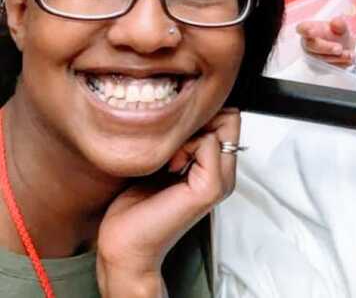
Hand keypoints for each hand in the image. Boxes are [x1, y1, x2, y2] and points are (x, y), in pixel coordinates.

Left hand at [96, 109, 240, 296]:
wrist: (125, 245)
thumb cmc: (135, 208)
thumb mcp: (163, 161)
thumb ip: (183, 140)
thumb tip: (189, 111)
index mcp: (216, 167)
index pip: (229, 117)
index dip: (203, 117)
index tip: (177, 138)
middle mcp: (225, 173)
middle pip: (230, 117)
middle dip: (199, 123)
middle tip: (175, 148)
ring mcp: (222, 181)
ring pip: (220, 126)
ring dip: (189, 136)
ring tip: (170, 161)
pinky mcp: (211, 187)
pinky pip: (208, 142)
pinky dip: (184, 148)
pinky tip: (169, 169)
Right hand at [297, 18, 354, 66]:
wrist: (346, 46)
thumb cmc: (337, 34)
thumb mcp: (341, 27)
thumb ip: (339, 24)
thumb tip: (335, 22)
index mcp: (310, 29)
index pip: (302, 29)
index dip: (305, 30)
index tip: (311, 31)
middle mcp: (309, 43)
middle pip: (312, 46)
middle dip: (326, 48)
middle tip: (339, 48)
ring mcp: (314, 56)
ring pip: (323, 58)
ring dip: (337, 57)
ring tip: (350, 54)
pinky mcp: (322, 67)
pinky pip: (330, 66)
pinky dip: (342, 63)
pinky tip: (350, 59)